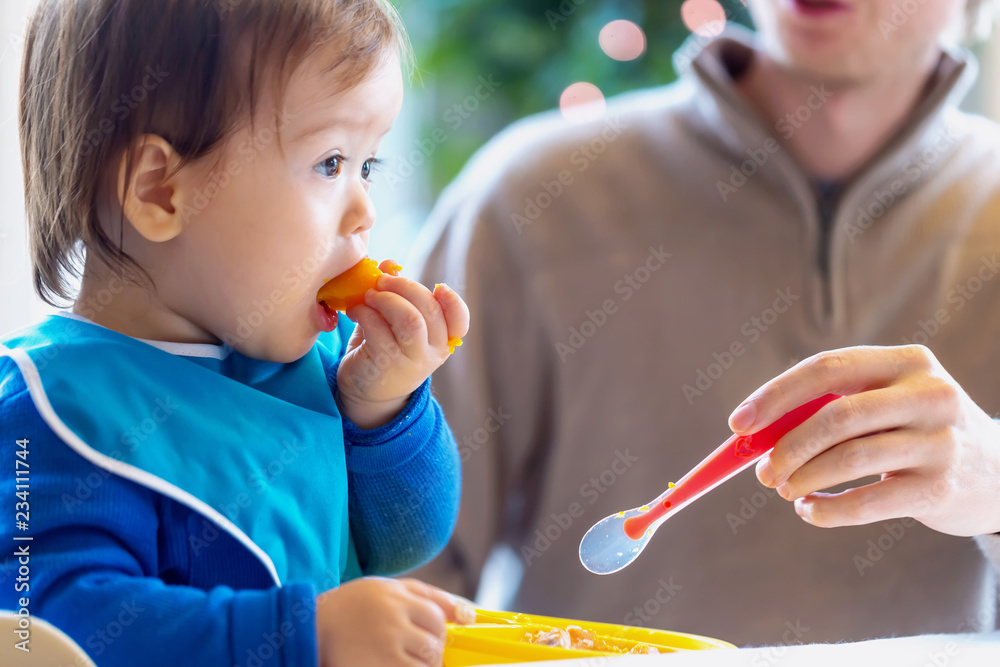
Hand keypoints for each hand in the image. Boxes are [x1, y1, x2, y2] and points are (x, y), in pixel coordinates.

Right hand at [316, 577, 476, 666]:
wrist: (311, 628)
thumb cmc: (353, 607)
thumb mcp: (387, 589)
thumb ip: (428, 595)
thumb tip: (470, 615)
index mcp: (396, 597)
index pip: (436, 617)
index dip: (436, 630)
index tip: (427, 636)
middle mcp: (393, 621)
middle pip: (434, 642)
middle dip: (430, 650)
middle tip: (411, 650)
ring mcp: (386, 648)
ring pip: (426, 663)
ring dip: (421, 665)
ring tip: (400, 658)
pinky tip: (392, 663)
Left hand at [336, 260, 469, 428]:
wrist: (367, 392)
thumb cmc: (385, 350)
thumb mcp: (395, 322)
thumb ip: (397, 295)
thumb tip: (389, 265)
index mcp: (442, 340)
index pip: (459, 320)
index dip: (453, 301)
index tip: (438, 287)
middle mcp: (432, 352)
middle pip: (429, 310)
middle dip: (404, 287)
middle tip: (382, 280)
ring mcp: (411, 361)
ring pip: (410, 320)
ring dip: (387, 300)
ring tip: (369, 296)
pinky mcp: (385, 366)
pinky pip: (379, 330)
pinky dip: (364, 312)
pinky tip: (355, 311)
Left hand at [727, 345, 999, 536]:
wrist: (995, 475)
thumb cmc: (912, 433)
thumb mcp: (882, 404)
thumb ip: (824, 409)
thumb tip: (751, 434)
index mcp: (905, 361)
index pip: (827, 368)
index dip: (776, 395)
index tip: (739, 424)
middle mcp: (929, 394)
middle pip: (836, 416)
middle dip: (786, 446)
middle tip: (761, 471)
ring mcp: (940, 440)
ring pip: (850, 458)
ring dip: (803, 478)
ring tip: (783, 489)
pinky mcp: (941, 487)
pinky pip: (868, 501)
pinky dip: (827, 509)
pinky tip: (809, 511)